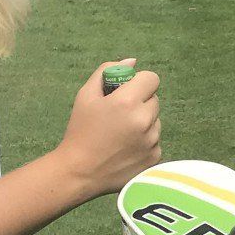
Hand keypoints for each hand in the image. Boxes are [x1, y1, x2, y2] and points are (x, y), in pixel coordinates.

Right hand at [59, 59, 161, 197]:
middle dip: (140, 102)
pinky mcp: (155, 158)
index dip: (139, 83)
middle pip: (154, 100)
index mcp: (128, 102)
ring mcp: (152, 141)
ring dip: (143, 122)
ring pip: (155, 121)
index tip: (127, 91)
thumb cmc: (80, 130)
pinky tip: (125, 149)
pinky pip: (155, 140)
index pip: (152, 78)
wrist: (79, 172)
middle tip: (119, 115)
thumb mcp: (85, 95)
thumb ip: (107, 71)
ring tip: (120, 134)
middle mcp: (144, 120)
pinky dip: (144, 142)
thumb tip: (132, 61)